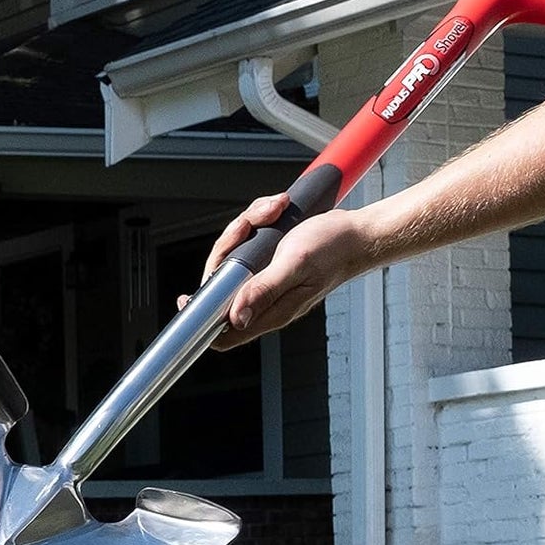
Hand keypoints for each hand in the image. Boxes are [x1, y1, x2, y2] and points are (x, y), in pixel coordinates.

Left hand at [188, 194, 364, 348]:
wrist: (359, 233)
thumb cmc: (334, 249)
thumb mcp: (295, 265)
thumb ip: (264, 291)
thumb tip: (235, 317)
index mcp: (271, 310)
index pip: (225, 332)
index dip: (201, 319)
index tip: (185, 299)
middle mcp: (265, 299)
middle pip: (221, 282)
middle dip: (229, 247)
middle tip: (251, 225)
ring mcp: (266, 280)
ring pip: (233, 257)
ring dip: (247, 227)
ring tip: (273, 211)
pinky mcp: (268, 262)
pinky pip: (247, 243)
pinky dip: (256, 222)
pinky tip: (274, 212)